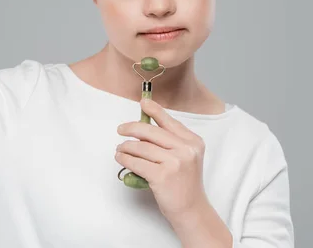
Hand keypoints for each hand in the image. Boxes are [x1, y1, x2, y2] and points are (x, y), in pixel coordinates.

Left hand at [116, 98, 207, 221]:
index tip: (143, 103)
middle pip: (152, 131)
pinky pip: (137, 163)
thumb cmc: (184, 183)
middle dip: (132, 128)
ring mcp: (175, 162)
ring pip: (141, 147)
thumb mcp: (186, 157)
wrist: (191, 209)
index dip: (155, 110)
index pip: (170, 121)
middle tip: (121, 129)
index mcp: (193, 141)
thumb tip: (144, 127)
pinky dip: (125, 159)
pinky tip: (121, 158)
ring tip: (120, 149)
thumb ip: (171, 141)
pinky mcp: (162, 176)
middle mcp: (186, 149)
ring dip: (126, 147)